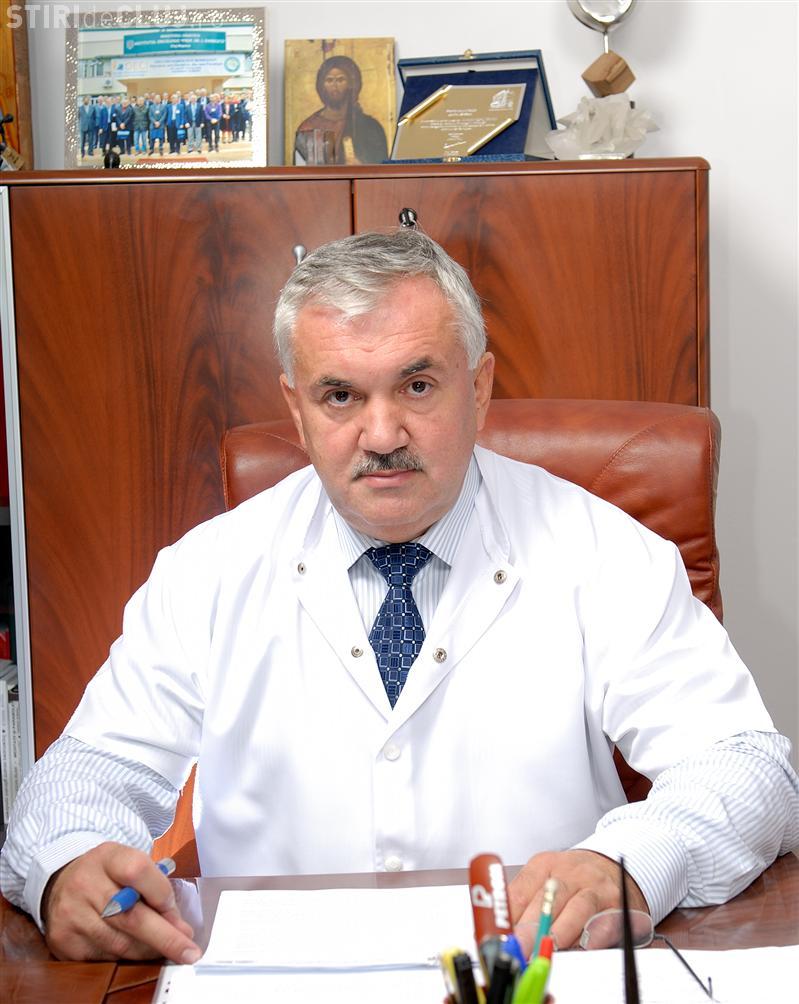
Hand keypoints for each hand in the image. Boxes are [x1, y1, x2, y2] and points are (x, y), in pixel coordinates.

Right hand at [41, 842, 200, 962]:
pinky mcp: (63, 941)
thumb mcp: (129, 863)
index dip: (161, 895)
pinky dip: (126, 959)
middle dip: (166, 937)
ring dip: (148, 951)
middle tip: (188, 951)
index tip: (178, 914)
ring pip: (120, 943)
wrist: (62, 883)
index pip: (138, 871)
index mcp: (107, 857)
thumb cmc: (107, 874)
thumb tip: (179, 928)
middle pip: (131, 916)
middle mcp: (85, 883)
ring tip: (164, 950)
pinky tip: (137, 953)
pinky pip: (104, 958)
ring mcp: (71, 914)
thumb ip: (154, 887)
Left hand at [508, 849, 648, 954]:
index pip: (521, 891)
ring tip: (546, 950)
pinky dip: (589, 940)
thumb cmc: (573, 877)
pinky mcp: (616, 905)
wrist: (612, 866)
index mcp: (545, 865)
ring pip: (576, 910)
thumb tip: (505, 932)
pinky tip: (577, 950)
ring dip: (559, 933)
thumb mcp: (545, 877)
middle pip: (547, 900)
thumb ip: (525, 901)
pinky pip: (602, 925)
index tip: (503, 936)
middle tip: (520, 948)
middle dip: (531, 928)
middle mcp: (570, 873)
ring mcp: (595, 888)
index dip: (510, 917)